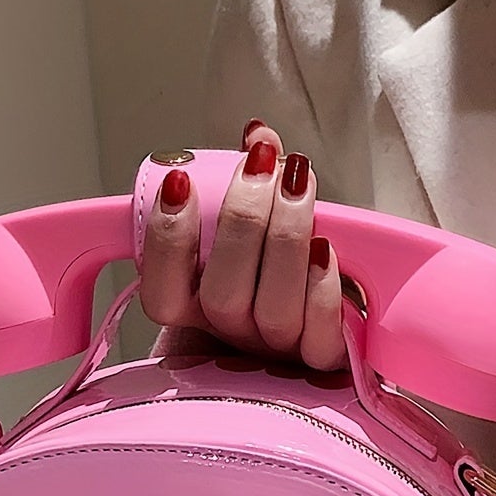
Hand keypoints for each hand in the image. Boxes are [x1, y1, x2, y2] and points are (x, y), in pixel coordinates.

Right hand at [139, 121, 348, 369]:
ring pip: (274, 311)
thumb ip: (249, 185)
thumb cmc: (283, 270)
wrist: (332, 320)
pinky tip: (325, 246)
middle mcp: (232, 335)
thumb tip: (257, 136)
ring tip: (299, 180)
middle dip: (243, 221)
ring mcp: (277, 352)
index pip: (162, 294)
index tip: (180, 182)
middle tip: (262, 164)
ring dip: (286, 238)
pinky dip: (322, 291)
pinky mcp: (323, 360)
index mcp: (197, 308)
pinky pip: (320, 338)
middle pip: (222, 297)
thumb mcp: (256, 228)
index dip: (166, 242)